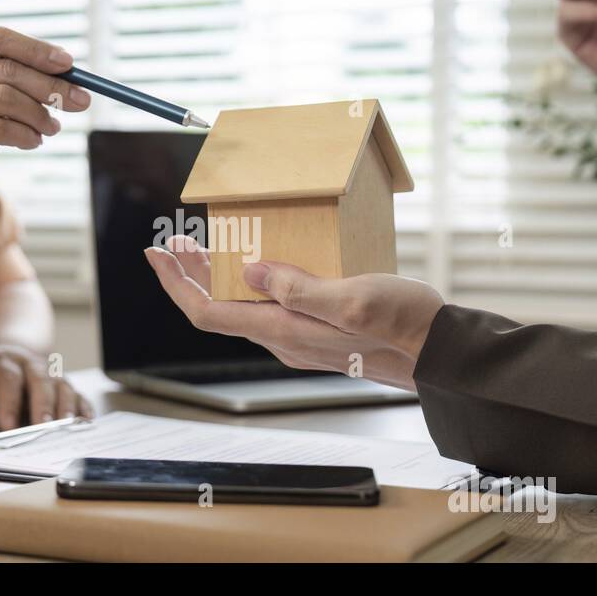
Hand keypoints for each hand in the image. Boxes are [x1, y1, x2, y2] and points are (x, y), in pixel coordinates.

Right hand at [0, 27, 91, 197]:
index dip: (36, 49)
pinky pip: (1, 130)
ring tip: (53, 127)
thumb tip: (70, 72)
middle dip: (51, 86)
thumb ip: (17, 77)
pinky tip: (34, 141)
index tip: (68, 63)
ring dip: (40, 115)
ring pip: (6, 100)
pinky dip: (27, 136)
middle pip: (7, 70)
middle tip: (80, 101)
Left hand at [0, 344, 92, 428]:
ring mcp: (51, 374)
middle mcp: (31, 365)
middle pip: (40, 381)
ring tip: (68, 427)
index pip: (8, 380)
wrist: (9, 355)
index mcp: (4, 363)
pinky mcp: (65, 384)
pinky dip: (83, 407)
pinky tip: (87, 421)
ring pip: (63, 386)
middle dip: (43, 403)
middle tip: (44, 425)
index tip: (8, 426)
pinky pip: (78, 393)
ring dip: (67, 406)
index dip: (9, 403)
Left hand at [144, 237, 444, 391]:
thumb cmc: (403, 325)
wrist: (440, 354)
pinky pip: (269, 308)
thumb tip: (248, 271)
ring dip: (218, 277)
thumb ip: (298, 287)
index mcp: (283, 330)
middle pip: (219, 309)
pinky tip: (263, 262)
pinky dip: (251, 282)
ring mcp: (300, 340)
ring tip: (205, 245)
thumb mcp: (351, 299)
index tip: (156, 254)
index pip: (207, 312)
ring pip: (243, 308)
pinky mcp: (318, 333)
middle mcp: (284, 340)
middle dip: (190, 275)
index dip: (176, 284)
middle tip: (174, 241)